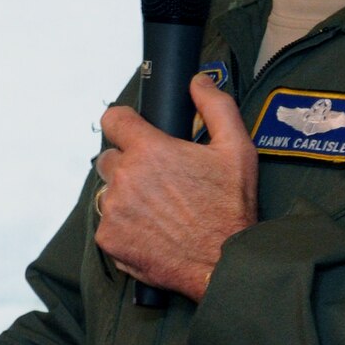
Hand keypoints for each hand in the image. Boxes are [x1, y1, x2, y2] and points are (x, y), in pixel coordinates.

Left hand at [94, 77, 257, 300]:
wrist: (223, 262)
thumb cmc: (230, 208)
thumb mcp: (236, 149)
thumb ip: (216, 107)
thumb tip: (198, 82)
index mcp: (149, 150)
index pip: (113, 119)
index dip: (124, 123)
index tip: (133, 131)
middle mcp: (124, 177)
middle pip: (109, 158)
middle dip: (129, 164)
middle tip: (159, 181)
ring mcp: (113, 210)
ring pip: (108, 192)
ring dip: (125, 197)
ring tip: (158, 210)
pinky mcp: (108, 238)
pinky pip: (107, 223)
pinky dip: (124, 226)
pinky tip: (151, 231)